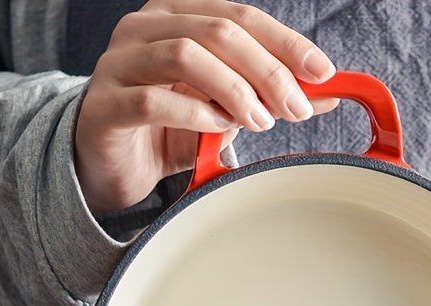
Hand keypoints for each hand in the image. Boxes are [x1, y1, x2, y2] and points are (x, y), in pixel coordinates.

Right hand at [75, 0, 338, 214]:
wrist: (112, 165)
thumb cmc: (167, 130)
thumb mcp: (224, 109)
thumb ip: (266, 97)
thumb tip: (324, 94)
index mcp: (177, 17)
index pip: (239, 15)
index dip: (285, 42)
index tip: (322, 72)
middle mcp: (145, 28)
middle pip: (218, 31)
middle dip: (268, 71)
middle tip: (296, 108)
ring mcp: (120, 62)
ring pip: (185, 55)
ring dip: (235, 91)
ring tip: (259, 122)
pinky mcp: (106, 104)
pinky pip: (153, 100)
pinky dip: (196, 114)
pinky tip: (219, 128)